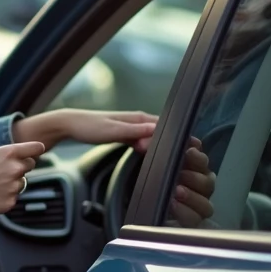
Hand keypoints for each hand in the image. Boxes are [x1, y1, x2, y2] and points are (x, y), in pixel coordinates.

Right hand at [0, 141, 46, 219]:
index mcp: (8, 153)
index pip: (35, 148)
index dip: (36, 149)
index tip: (37, 150)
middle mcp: (15, 168)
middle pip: (30, 165)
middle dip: (21, 167)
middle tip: (5, 171)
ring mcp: (14, 186)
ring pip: (21, 183)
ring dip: (12, 183)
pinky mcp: (11, 202)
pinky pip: (13, 198)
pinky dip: (5, 197)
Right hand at [12, 109, 215, 227]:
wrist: (70, 123)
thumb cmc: (91, 129)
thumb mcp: (116, 134)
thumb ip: (134, 138)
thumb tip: (151, 145)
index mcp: (139, 122)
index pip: (165, 130)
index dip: (181, 139)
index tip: (197, 150)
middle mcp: (138, 120)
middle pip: (165, 128)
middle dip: (182, 139)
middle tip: (200, 151)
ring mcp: (130, 123)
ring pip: (157, 130)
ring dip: (170, 139)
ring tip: (187, 150)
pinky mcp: (121, 128)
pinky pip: (142, 133)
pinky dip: (153, 139)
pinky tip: (160, 147)